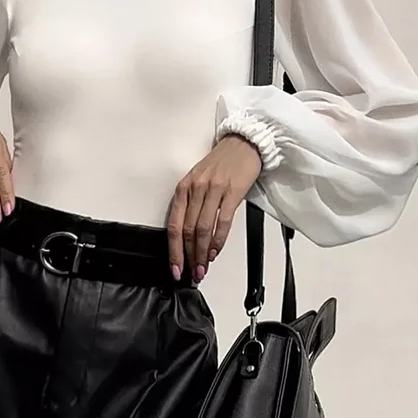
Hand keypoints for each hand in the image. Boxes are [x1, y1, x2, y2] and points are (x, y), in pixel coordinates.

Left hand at [167, 134, 262, 282]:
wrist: (243, 143)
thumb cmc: (220, 163)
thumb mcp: (198, 181)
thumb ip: (191, 205)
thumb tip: (188, 237)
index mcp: (183, 188)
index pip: (174, 226)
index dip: (174, 251)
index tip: (176, 268)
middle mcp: (195, 189)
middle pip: (188, 231)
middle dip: (189, 256)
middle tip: (192, 273)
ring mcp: (213, 190)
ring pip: (203, 229)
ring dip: (203, 253)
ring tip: (204, 267)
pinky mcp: (232, 192)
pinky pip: (222, 222)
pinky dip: (218, 240)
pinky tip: (216, 251)